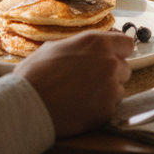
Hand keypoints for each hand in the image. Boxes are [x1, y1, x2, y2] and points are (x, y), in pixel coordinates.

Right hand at [14, 30, 134, 136]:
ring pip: (119, 89)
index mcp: (97, 43)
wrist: (26, 105)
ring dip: (107, 92)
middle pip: (124, 68)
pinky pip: (111, 107)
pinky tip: (81, 108)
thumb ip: (79, 47)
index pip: (127, 44)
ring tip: (82, 96)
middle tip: (90, 81)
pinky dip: (100, 109)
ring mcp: (110, 87)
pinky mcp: (107, 110)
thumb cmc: (35, 74)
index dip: (119, 52)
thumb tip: (86, 49)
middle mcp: (109, 63)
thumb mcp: (54, 48)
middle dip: (111, 74)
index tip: (112, 58)